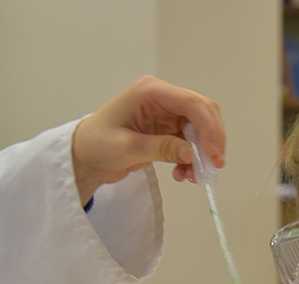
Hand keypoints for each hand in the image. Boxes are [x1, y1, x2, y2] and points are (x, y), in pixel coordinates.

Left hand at [71, 75, 224, 203]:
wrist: (84, 157)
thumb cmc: (96, 145)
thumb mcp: (126, 148)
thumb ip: (160, 148)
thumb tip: (191, 153)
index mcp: (150, 92)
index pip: (190, 103)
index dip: (208, 127)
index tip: (213, 154)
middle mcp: (162, 98)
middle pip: (201, 112)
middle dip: (211, 139)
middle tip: (213, 166)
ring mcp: (166, 113)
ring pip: (199, 129)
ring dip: (201, 152)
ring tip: (192, 176)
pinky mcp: (167, 129)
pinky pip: (190, 142)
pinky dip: (192, 158)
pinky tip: (183, 174)